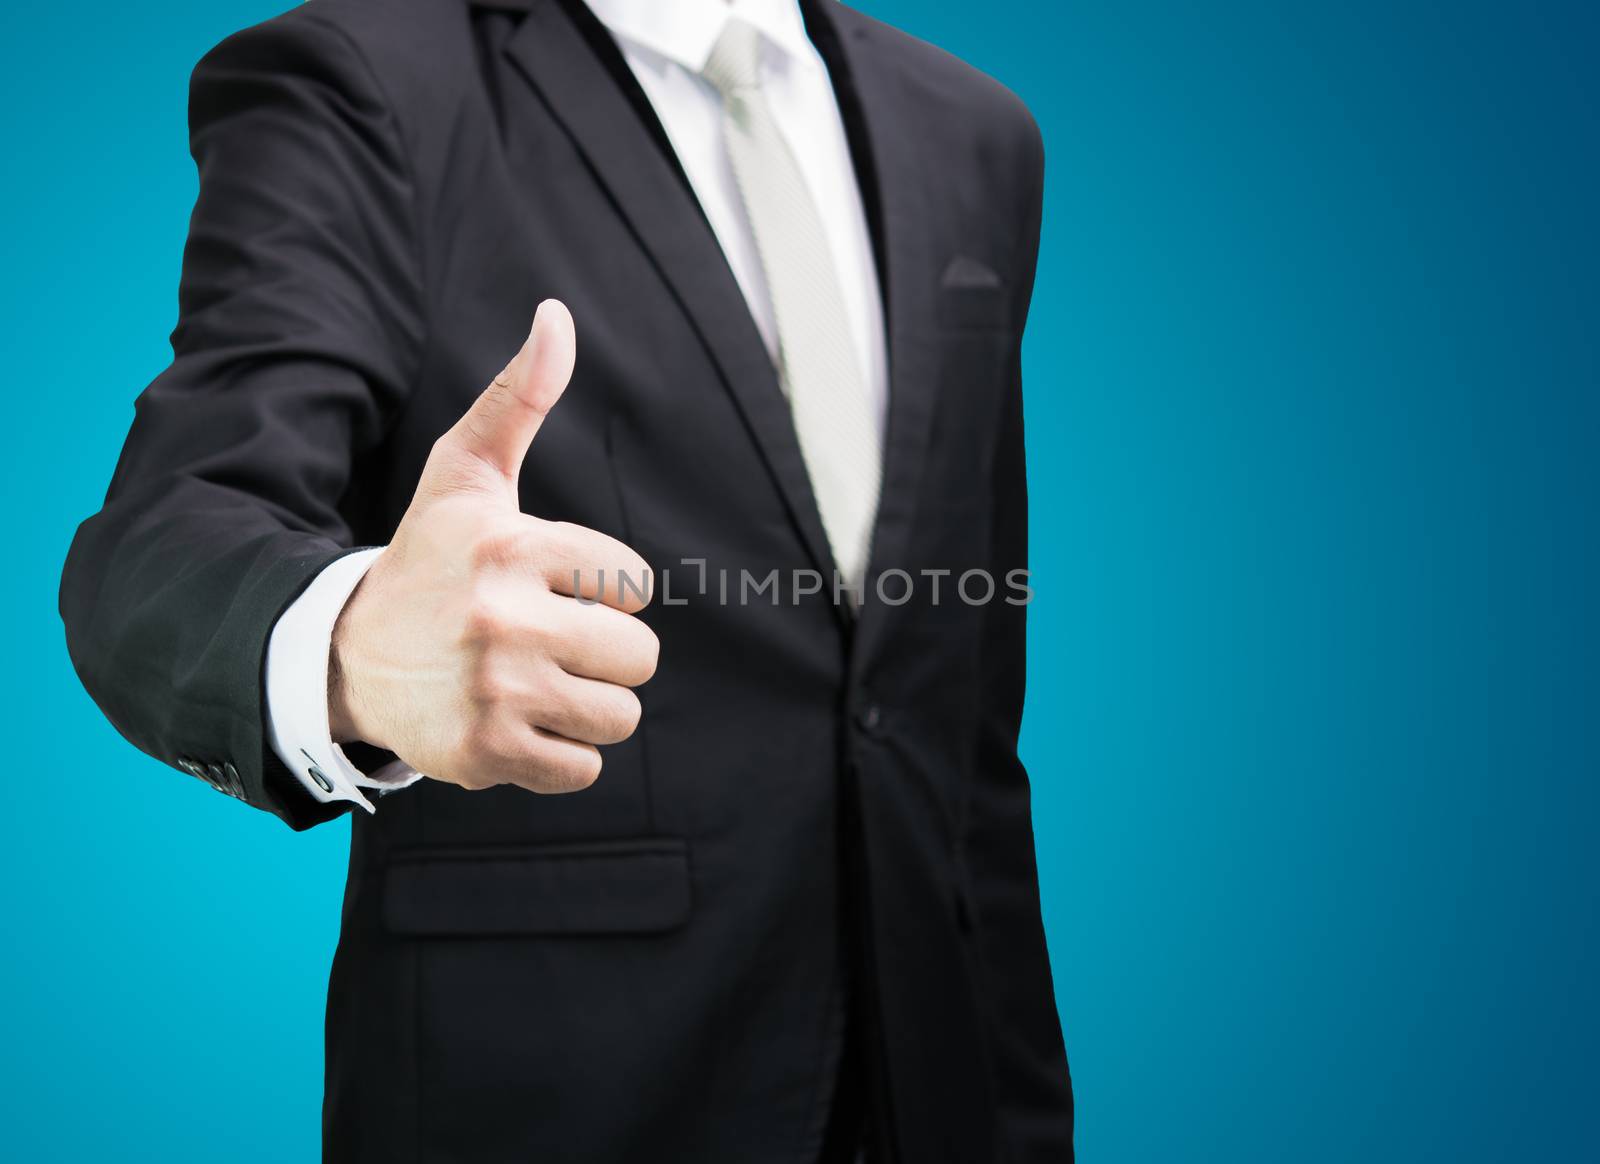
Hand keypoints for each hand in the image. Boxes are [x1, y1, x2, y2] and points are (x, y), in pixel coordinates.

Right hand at [328, 300, 657, 792]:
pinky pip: (584, 768)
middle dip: (605, 653)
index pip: (636, 584)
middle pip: (639, 657)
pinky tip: (516, 723)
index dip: (606, 590)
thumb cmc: (429, 559)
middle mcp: (504, 619)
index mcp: (513, 546)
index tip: (553, 587)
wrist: (346, 654)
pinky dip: (561, 755)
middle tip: (546, 642)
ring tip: (534, 682)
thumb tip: (556, 314)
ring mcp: (496, 692)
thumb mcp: (467, 475)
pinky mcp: (486, 755)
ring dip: (588, 705)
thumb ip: (518, 399)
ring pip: (621, 715)